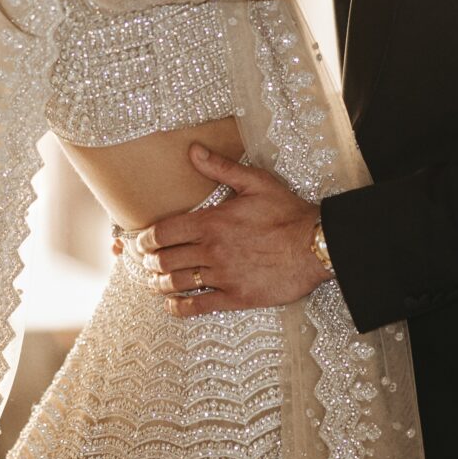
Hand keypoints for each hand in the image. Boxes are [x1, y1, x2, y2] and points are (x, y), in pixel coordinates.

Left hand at [132, 145, 330, 317]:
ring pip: (176, 282)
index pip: (164, 232)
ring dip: (159, 283)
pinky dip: (179, 307)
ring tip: (155, 281)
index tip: (142, 242)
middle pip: (165, 259)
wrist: (315, 244)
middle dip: (149, 261)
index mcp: (212, 221)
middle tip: (145, 262)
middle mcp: (212, 250)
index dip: (146, 239)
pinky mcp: (236, 297)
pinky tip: (172, 305)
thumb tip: (193, 151)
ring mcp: (222, 275)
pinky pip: (198, 305)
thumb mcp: (255, 182)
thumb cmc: (288, 213)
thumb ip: (220, 167)